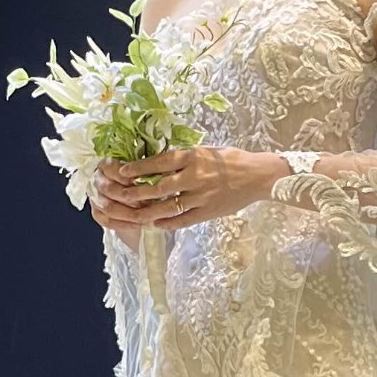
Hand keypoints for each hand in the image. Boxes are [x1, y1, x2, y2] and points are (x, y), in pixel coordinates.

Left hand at [93, 147, 286, 230]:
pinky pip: (184, 220)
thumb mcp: (206, 151)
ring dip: (148, 211)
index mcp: (192, 157)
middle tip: (119, 196)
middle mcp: (194, 177)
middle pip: (158, 186)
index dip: (138, 167)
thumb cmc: (231, 160)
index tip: (122, 171)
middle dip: (136, 192)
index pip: (159, 162)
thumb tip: (160, 163)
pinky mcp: (208, 212)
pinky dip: (169, 223)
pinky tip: (156, 224)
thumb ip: (185, 158)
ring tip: (133, 214)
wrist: (258, 176)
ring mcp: (200, 197)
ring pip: (168, 206)